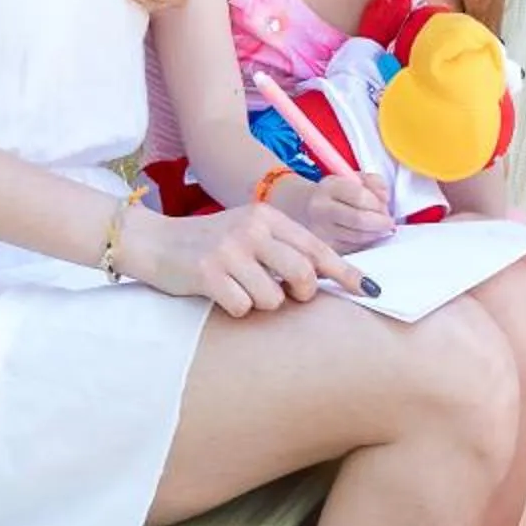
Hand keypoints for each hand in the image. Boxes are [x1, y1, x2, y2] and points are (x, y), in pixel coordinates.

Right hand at [124, 204, 375, 316]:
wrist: (154, 242)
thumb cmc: (208, 243)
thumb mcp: (248, 233)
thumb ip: (282, 248)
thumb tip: (324, 279)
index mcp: (266, 217)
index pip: (317, 248)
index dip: (347, 273)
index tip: (371, 291)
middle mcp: (252, 229)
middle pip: (303, 275)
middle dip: (301, 295)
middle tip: (284, 294)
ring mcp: (230, 250)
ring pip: (274, 298)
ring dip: (260, 303)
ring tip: (239, 288)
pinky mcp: (209, 273)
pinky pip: (243, 308)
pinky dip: (235, 309)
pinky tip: (219, 294)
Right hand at [287, 170, 395, 251]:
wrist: (304, 210)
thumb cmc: (336, 194)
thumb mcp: (352, 178)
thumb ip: (373, 182)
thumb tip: (384, 199)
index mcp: (329, 187)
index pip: (360, 196)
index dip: (378, 204)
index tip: (385, 206)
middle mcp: (320, 209)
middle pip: (359, 220)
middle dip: (381, 222)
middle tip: (388, 222)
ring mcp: (320, 232)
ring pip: (358, 237)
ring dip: (375, 234)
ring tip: (377, 228)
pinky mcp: (325, 248)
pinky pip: (353, 248)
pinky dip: (365, 243)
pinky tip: (365, 236)